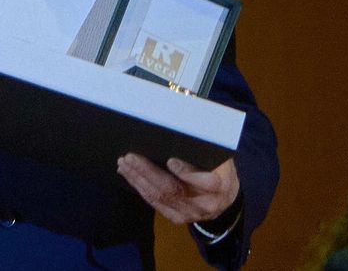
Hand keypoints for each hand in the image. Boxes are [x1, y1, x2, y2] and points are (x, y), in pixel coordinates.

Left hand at [117, 154, 239, 224]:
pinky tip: (129, 175)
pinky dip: (140, 188)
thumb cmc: (219, 169)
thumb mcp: (220, 158)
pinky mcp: (178, 217)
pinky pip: (155, 203)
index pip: (207, 183)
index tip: (170, 160)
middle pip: (175, 189)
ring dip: (138, 179)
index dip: (188, 173)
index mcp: (220, 187)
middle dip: (149, 172)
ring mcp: (191, 213)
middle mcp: (206, 204)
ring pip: (160, 197)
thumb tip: (181, 130)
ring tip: (124, 163)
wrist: (223, 197)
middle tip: (131, 156)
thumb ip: (204, 150)